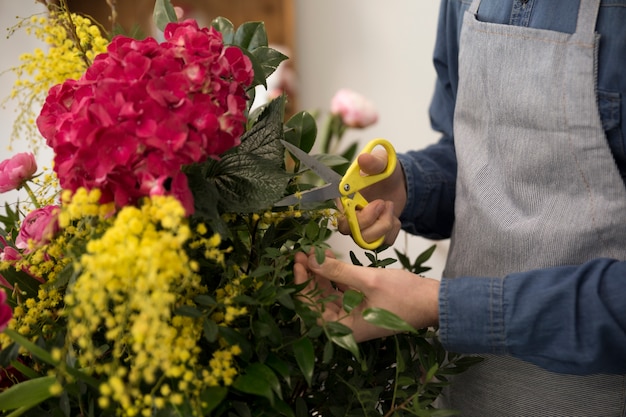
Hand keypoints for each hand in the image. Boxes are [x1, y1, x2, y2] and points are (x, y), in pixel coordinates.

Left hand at [294, 251, 439, 341]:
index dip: (301, 287)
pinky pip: (341, 292)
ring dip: (321, 275)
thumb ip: (338, 272)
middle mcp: (346, 325)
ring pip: (328, 295)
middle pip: (317, 302)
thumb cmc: (404, 295)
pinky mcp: (362, 305)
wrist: (434, 302)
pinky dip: (335, 276)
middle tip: (303, 254)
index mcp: (345, 329)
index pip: (311, 311)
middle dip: (309, 277)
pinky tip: (331, 258)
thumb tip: (310, 260)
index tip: (299, 264)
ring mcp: (354, 315)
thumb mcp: (368, 281)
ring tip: (315, 252)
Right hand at [337, 147, 405, 244]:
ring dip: (384, 224)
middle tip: (382, 202)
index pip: (340, 218)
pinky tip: (394, 217)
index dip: (352, 216)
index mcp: (345, 200)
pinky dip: (393, 230)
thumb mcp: (382, 163)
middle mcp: (351, 217)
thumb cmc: (385, 171)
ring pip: (368, 240)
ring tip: (389, 206)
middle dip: (370, 220)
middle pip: (353, 232)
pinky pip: (383, 242)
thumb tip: (363, 159)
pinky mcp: (377, 235)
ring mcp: (363, 229)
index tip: (363, 203)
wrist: (401, 182)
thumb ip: (373, 162)